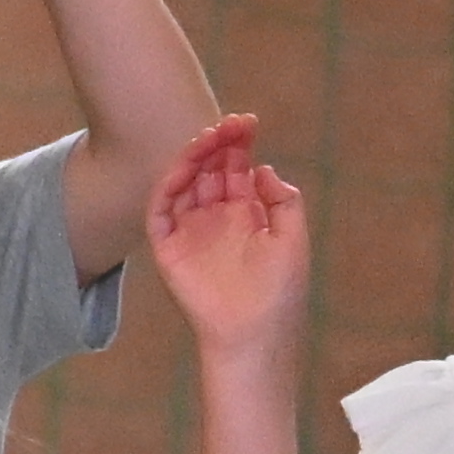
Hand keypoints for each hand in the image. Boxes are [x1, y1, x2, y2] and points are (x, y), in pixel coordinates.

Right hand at [145, 115, 309, 360]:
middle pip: (209, 170)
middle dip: (217, 144)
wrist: (254, 331)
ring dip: (193, 159)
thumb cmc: (279, 291)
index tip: (247, 122)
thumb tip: (262, 168)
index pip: (236, 169)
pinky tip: (184, 170)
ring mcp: (189, 231)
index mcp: (244, 214)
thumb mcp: (293, 238)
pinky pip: (160, 211)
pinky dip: (167, 187)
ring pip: (183, 184)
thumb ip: (282, 201)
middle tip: (229, 124)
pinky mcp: (167, 247)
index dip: (239, 145)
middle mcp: (215, 218)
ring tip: (208, 140)